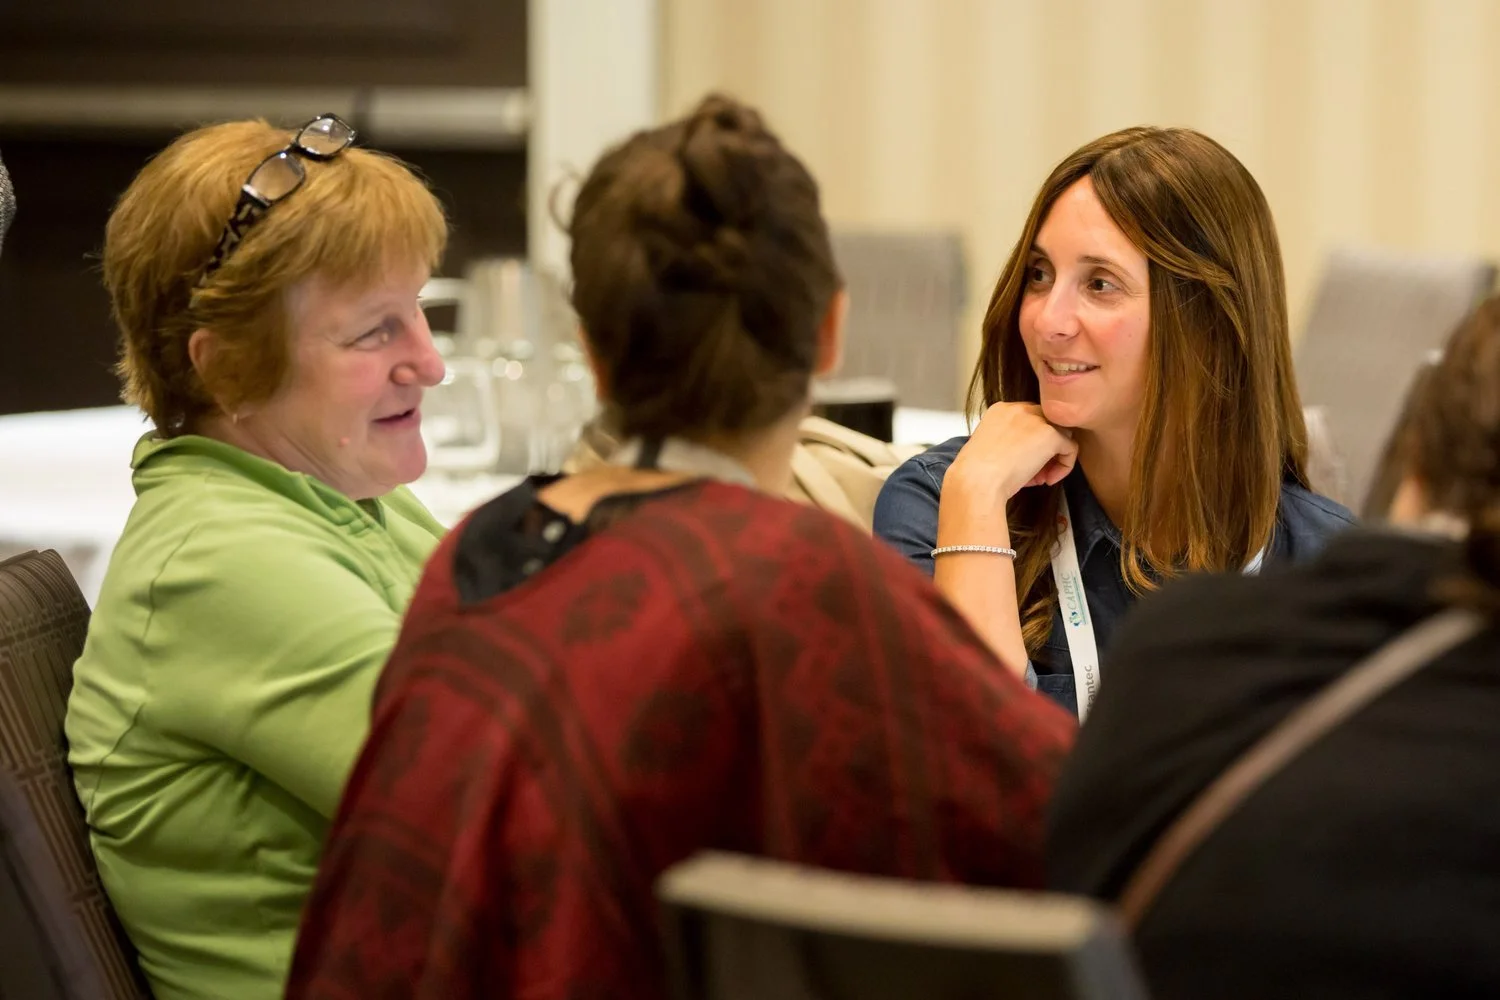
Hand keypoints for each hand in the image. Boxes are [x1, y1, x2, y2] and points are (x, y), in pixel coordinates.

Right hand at [947, 402, 1077, 506]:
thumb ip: (1008, 443)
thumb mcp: (988, 448)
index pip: (1028, 420)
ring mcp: (1036, 420)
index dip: (1029, 444)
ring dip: (1054, 458)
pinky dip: (1064, 467)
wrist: (976, 481)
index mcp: (1000, 410)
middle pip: (1047, 424)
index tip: (1021, 464)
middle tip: (1035, 472)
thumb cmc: (976, 474)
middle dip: (1044, 449)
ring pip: (1062, 435)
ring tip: (1040, 478)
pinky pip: (1070, 449)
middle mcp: (1019, 409)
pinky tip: (1047, 480)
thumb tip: (1026, 454)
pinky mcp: (1050, 435)